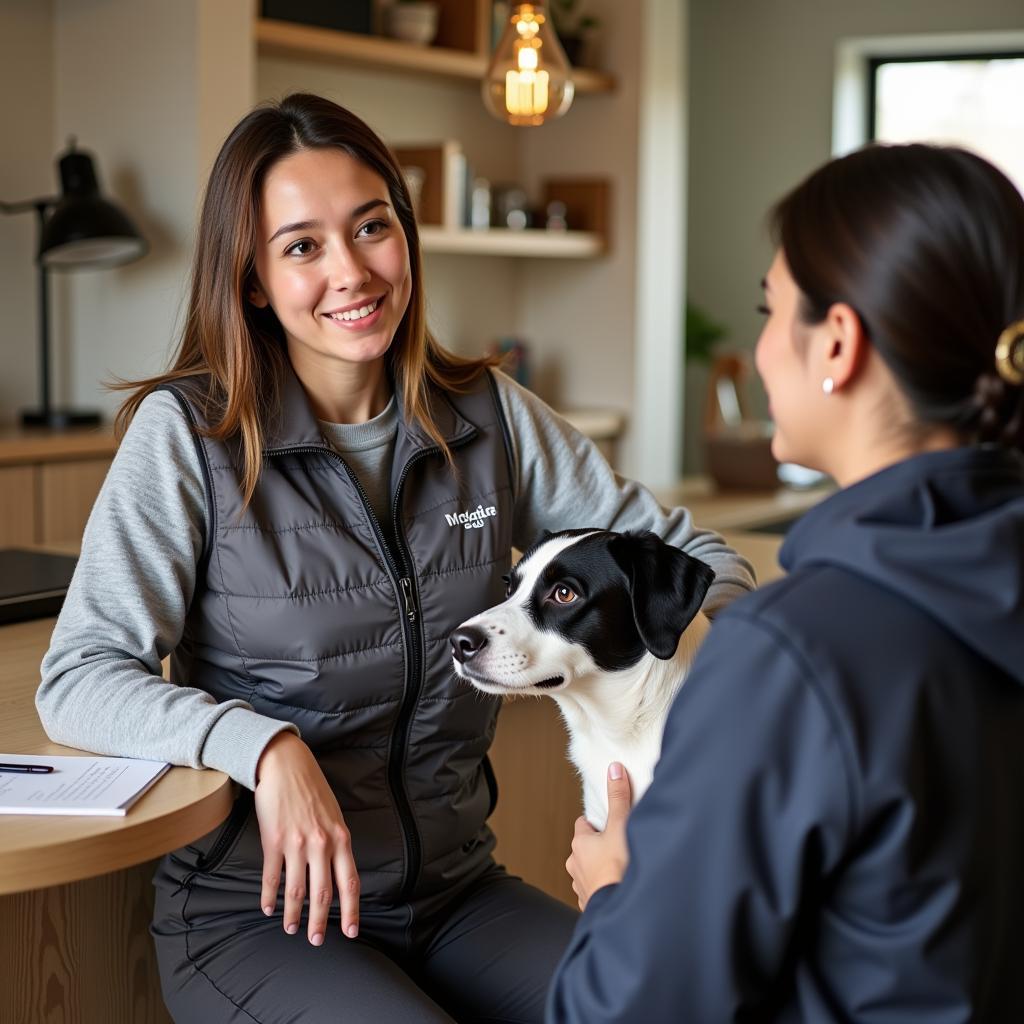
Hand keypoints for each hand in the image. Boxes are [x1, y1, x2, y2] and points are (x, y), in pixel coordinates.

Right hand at [254, 731, 359, 945]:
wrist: (286, 766)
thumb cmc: (313, 789)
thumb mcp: (334, 815)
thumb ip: (337, 844)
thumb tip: (337, 872)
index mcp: (340, 838)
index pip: (350, 882)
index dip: (351, 910)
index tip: (351, 931)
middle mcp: (321, 844)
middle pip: (323, 893)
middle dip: (320, 921)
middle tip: (316, 940)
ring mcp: (296, 844)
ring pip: (296, 890)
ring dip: (292, 914)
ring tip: (291, 929)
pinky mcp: (273, 841)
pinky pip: (272, 877)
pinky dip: (269, 897)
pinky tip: (268, 908)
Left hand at [565, 762, 631, 910]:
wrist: (621, 907)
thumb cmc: (620, 868)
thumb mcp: (621, 826)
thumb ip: (618, 798)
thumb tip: (613, 769)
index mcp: (580, 844)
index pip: (583, 824)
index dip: (596, 822)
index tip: (609, 824)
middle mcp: (574, 864)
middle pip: (585, 848)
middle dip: (599, 847)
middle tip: (619, 846)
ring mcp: (580, 886)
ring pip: (589, 871)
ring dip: (601, 869)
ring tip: (621, 869)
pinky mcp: (589, 905)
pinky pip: (595, 892)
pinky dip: (604, 888)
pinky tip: (618, 888)